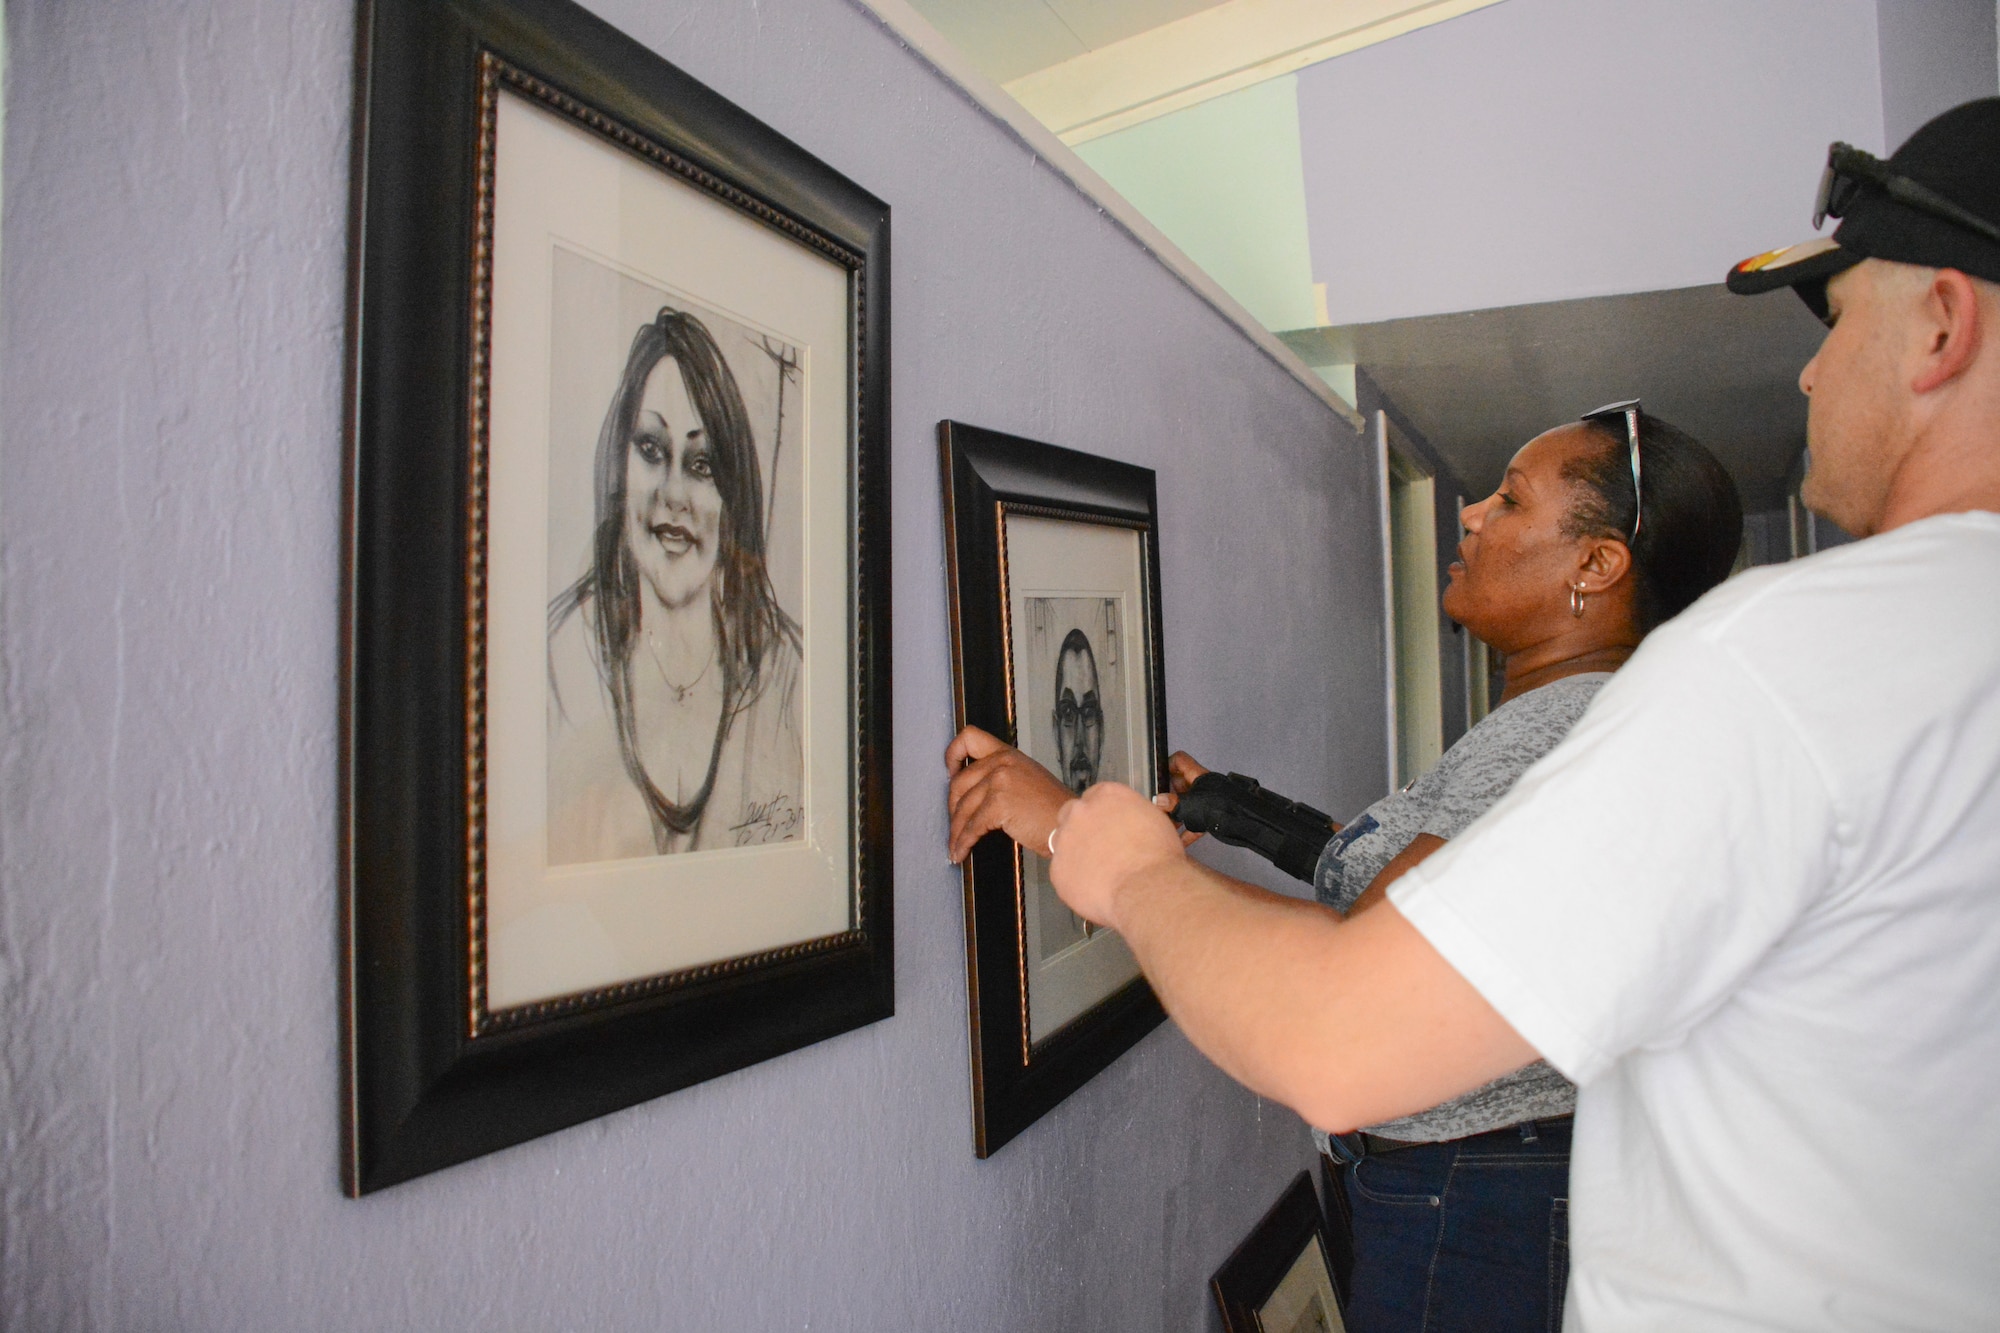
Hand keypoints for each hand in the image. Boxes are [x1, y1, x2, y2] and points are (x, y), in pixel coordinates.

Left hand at [945, 725, 1074, 863]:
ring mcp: (999, 781)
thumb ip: (1003, 778)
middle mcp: (1002, 762)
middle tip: (955, 823)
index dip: (952, 753)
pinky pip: (971, 826)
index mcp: (1008, 754)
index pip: (970, 737)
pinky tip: (961, 852)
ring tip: (955, 846)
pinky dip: (963, 842)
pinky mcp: (998, 803)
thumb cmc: (1055, 810)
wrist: (1072, 824)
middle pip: (959, 782)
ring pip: (962, 808)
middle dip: (953, 807)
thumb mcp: (1028, 779)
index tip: (949, 772)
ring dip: (956, 831)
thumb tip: (975, 795)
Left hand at [1048, 781, 1186, 929]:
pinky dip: (1074, 880)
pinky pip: (1062, 872)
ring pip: (1062, 843)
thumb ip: (1131, 815)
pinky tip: (1094, 888)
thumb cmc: (1159, 857)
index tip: (1108, 826)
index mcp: (1107, 795)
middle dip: (1082, 827)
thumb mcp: (1153, 820)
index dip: (1101, 814)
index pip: (1095, 796)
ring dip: (1075, 853)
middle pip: (1072, 813)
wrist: (1146, 888)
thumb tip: (1127, 826)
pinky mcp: (1057, 868)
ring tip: (1098, 872)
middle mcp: (1081, 811)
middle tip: (1099, 848)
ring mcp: (1065, 839)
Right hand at [1156, 751, 1212, 845]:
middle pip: (1180, 786)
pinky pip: (1196, 822)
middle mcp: (1202, 786)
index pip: (1180, 761)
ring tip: (1166, 825)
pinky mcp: (1212, 816)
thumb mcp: (1191, 803)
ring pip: (1187, 805)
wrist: (1243, 822)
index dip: (1167, 765)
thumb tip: (1159, 801)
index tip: (1157, 776)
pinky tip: (1180, 840)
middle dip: (1168, 797)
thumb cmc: (1221, 806)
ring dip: (1176, 816)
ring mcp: (1208, 801)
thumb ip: (1173, 803)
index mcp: (1197, 776)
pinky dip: (1187, 831)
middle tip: (1158, 806)